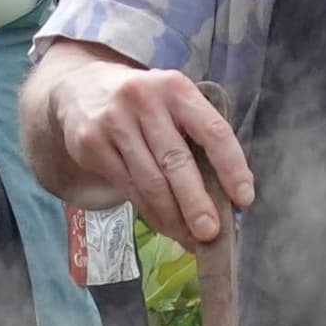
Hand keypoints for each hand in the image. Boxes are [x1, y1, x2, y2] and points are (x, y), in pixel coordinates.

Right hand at [60, 60, 255, 242]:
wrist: (81, 86)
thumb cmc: (145, 103)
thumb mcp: (172, 102)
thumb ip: (197, 136)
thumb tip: (227, 197)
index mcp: (175, 88)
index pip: (212, 130)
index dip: (231, 167)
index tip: (244, 198)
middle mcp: (144, 101)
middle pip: (176, 161)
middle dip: (196, 202)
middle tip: (211, 233)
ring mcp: (114, 122)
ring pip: (150, 181)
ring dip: (173, 217)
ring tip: (190, 238)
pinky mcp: (91, 144)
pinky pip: (128, 188)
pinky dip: (150, 212)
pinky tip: (165, 225)